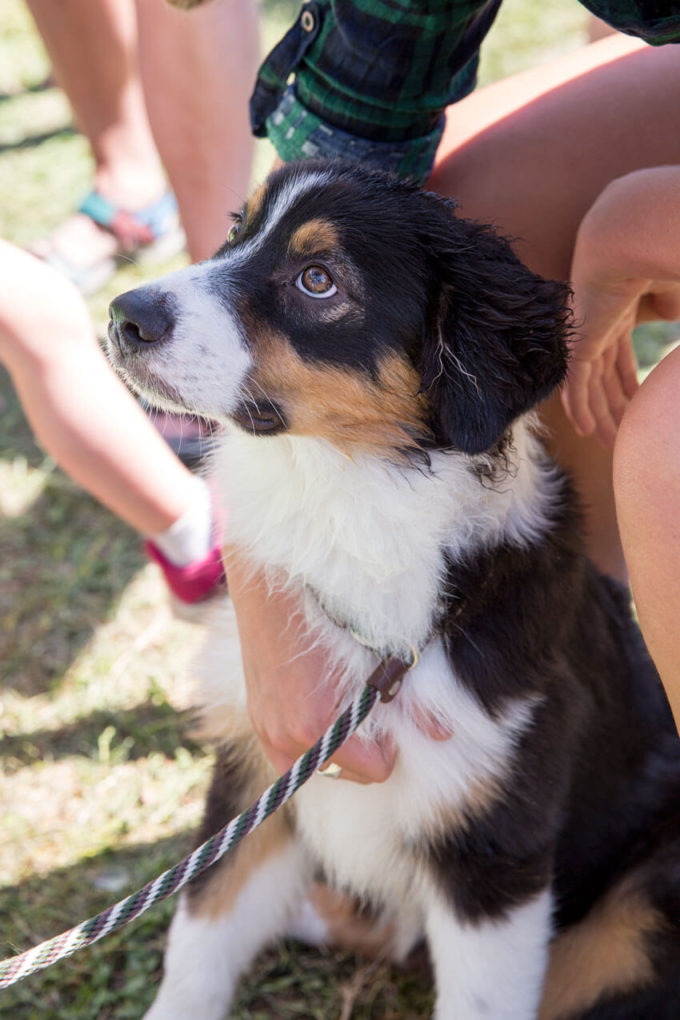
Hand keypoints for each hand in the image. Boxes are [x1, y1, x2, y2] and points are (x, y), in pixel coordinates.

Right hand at [225, 548, 449, 782]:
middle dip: (364, 751)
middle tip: (367, 713)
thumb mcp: (375, 660)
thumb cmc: (325, 621)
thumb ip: (410, 703)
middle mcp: (288, 738)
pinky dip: (308, 750)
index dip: (389, 746)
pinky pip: (288, 761)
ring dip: (336, 753)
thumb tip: (443, 733)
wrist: (270, 592)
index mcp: (318, 726)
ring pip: (317, 770)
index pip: (374, 769)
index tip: (386, 715)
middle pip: (348, 775)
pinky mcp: (257, 722)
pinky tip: (318, 720)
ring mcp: (268, 732)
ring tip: (344, 717)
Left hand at [561, 168, 679, 448]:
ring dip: (598, 416)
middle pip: (601, 378)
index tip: (638, 408)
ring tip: (607, 443)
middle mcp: (597, 326)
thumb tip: (670, 334)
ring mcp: (585, 334)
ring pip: (588, 386)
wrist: (629, 236)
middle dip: (611, 408)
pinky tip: (585, 429)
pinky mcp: (578, 340)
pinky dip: (579, 407)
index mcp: (617, 314)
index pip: (618, 359)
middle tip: (620, 437)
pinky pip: (575, 382)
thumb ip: (671, 311)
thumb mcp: (674, 293)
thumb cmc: (658, 255)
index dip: (626, 385)